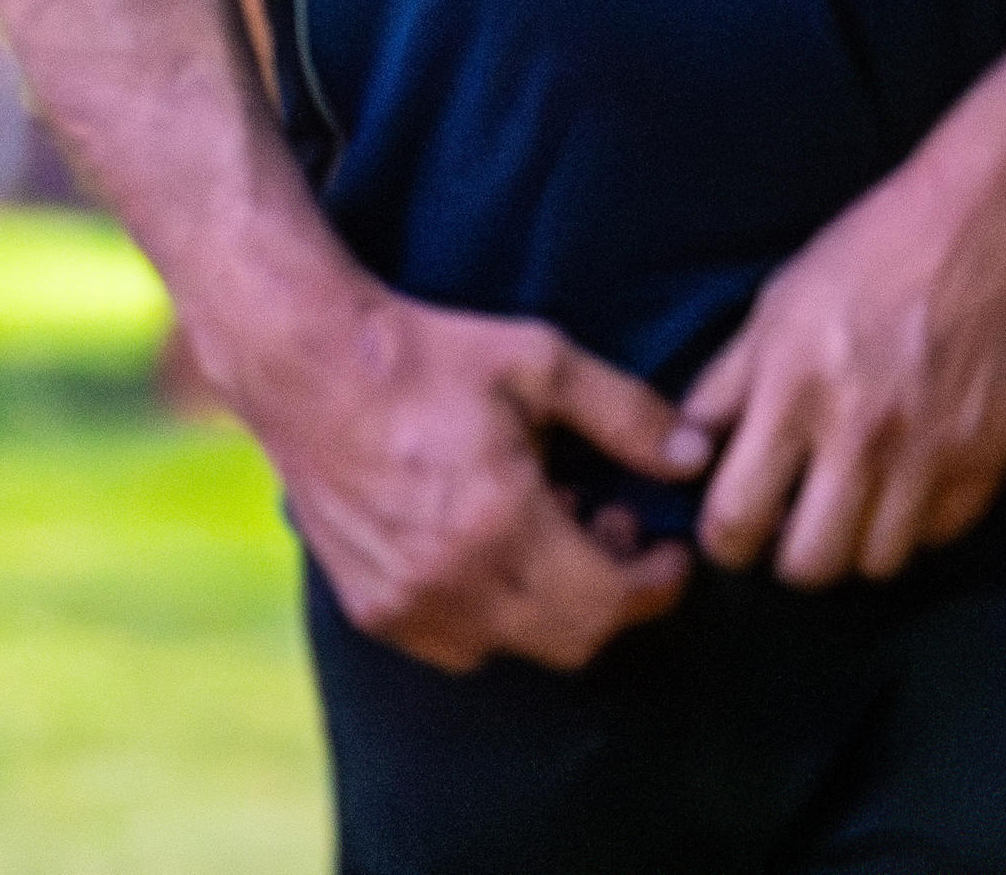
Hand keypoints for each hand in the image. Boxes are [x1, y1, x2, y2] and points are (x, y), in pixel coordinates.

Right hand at [219, 281, 703, 672]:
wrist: (309, 369)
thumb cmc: (427, 357)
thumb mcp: (541, 362)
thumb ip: (628, 415)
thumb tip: (696, 456)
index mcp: (499, 525)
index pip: (607, 605)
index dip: (656, 585)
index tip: (669, 550)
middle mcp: (450, 585)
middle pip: (571, 641)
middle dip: (613, 594)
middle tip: (614, 525)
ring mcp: (404, 607)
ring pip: (514, 647)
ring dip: (553, 604)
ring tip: (553, 523)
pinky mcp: (371, 610)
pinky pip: (459, 645)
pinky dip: (496, 613)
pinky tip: (494, 543)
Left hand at [687, 142, 1005, 586]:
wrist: (998, 215)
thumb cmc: (878, 245)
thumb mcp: (781, 299)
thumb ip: (730, 381)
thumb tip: (687, 451)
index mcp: (794, 389)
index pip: (733, 520)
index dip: (726, 539)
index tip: (739, 525)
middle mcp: (859, 434)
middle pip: (808, 565)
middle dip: (791, 553)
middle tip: (800, 520)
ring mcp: (929, 454)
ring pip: (876, 564)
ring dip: (860, 541)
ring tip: (861, 500)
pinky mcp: (988, 459)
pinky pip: (938, 536)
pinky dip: (920, 522)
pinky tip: (913, 482)